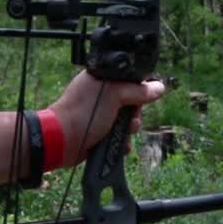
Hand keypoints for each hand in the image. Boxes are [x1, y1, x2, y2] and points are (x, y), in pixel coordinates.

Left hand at [48, 72, 166, 164]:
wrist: (62, 141)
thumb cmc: (85, 113)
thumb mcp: (115, 95)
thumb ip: (138, 91)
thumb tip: (159, 87)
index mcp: (102, 79)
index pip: (130, 80)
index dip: (139, 90)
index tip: (140, 98)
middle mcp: (101, 96)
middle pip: (132, 103)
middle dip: (135, 113)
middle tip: (128, 117)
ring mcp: (100, 115)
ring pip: (128, 121)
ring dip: (129, 130)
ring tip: (122, 133)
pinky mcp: (100, 133)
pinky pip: (120, 136)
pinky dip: (122, 142)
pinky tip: (119, 144)